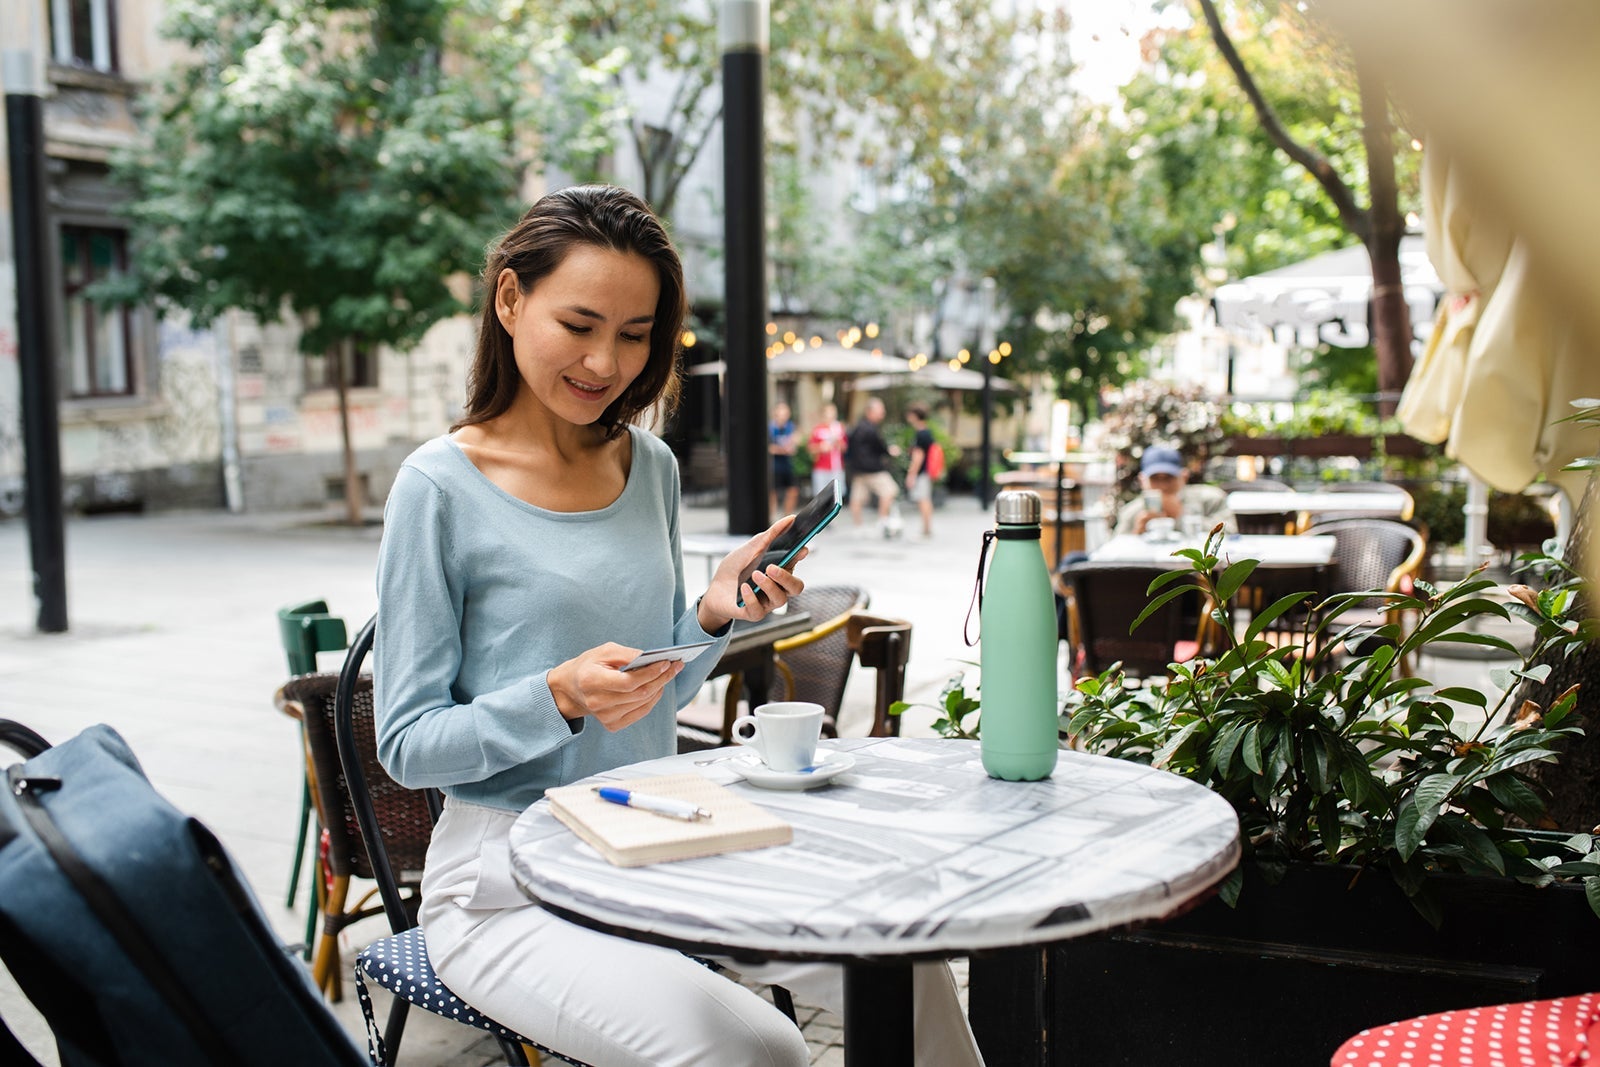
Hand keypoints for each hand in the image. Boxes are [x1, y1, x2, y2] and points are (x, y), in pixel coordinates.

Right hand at [547, 644, 683, 731]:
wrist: (570, 689)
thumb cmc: (588, 666)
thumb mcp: (603, 652)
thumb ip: (627, 654)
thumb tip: (651, 659)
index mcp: (591, 681)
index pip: (628, 682)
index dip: (650, 673)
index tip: (666, 663)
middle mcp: (596, 702)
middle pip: (639, 694)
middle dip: (661, 679)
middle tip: (675, 666)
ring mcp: (604, 717)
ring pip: (642, 703)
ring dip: (659, 688)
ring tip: (668, 674)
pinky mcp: (611, 725)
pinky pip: (639, 713)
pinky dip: (652, 700)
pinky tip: (657, 688)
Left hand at [699, 517, 806, 630]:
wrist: (714, 589)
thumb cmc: (735, 569)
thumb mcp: (751, 548)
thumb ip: (770, 535)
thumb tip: (789, 519)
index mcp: (780, 570)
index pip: (796, 564)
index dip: (800, 557)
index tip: (801, 548)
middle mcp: (778, 588)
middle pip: (796, 587)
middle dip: (786, 577)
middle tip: (771, 567)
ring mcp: (767, 602)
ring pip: (780, 599)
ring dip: (768, 586)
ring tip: (755, 575)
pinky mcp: (754, 613)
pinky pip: (758, 609)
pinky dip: (752, 597)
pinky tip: (744, 588)